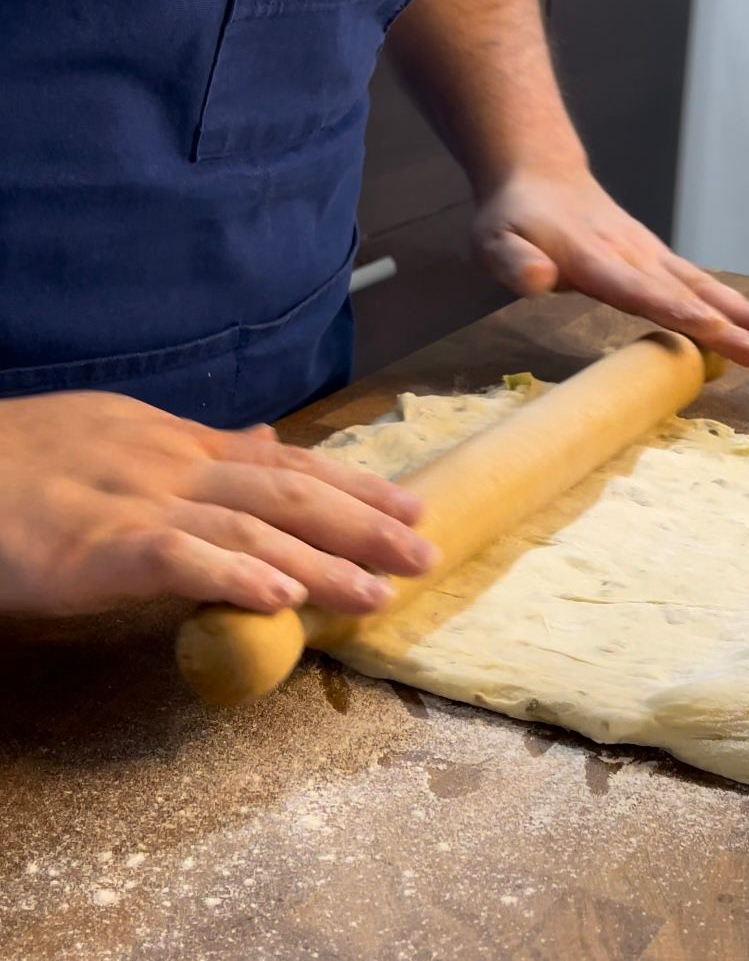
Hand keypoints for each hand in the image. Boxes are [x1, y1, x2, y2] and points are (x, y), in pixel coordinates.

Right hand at [0, 392, 435, 616]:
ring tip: (376, 592)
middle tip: (424, 554)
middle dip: (363, 526)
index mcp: (184, 445)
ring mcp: (137, 503)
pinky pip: (176, 560)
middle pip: (288, 495)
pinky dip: (232, 577)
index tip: (412, 508)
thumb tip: (271, 442)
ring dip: (320, 562)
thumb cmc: (30, 460)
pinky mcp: (94, 547)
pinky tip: (281, 599)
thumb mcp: (128, 436)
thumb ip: (206, 447)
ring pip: (249, 529)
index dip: (356, 488)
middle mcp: (176, 467)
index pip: (289, 465)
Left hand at [473, 169, 748, 365]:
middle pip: (684, 293)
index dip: (680, 314)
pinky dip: (726, 300)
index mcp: (595, 259)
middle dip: (726, 324)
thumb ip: (514, 262)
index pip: (643, 291)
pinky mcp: (653, 257)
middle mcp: (631, 256)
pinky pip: (694, 281)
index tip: (717, 333)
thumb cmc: (513, 218)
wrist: (538, 173)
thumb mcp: (494, 241)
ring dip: (739, 310)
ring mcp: (647, 254)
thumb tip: (536, 281)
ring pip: (699, 284)